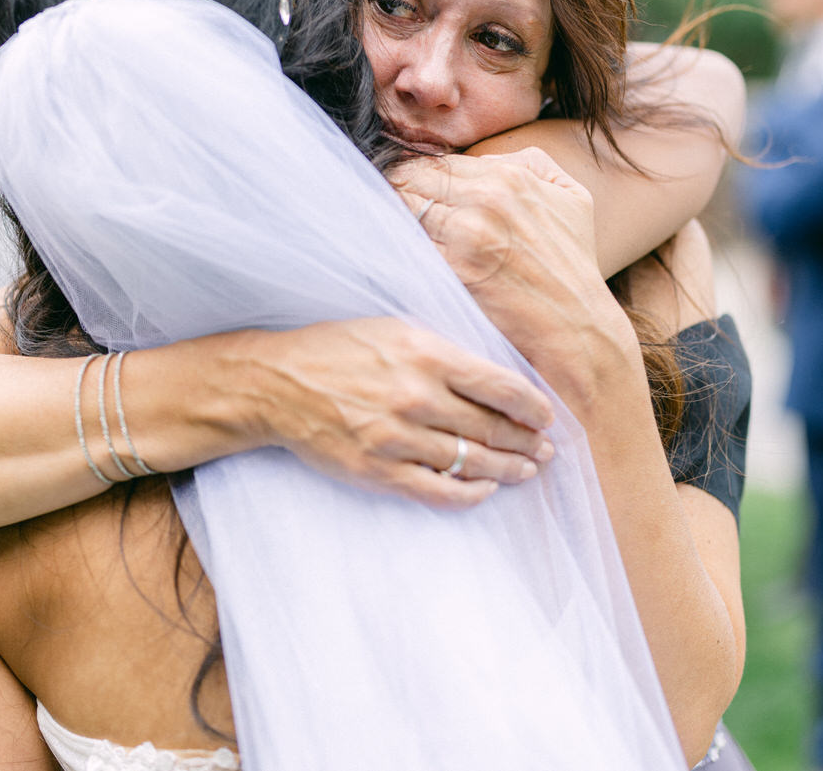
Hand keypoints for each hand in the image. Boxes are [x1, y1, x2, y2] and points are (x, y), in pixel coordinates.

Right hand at [233, 318, 555, 509]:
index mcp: (425, 353)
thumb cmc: (336, 350)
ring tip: (527, 471)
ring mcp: (397, 437)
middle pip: (492, 427)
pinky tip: (484, 491)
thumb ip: (443, 352)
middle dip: (527, 441)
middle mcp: (417, 396)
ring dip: (508, 469)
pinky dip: (468, 494)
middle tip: (546, 450)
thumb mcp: (394, 330)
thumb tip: (492, 379)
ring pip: (471, 461)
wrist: (276, 384)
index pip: (500, 385)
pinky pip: (437, 490)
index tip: (546, 416)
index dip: (532, 406)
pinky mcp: (378, 470)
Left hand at [389, 149, 629, 364]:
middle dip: (396, 194)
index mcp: (509, 177)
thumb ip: (530, 162)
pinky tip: (399, 256)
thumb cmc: (571, 265)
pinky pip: (409, 246)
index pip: (433, 162)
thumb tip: (482, 158)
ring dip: (393, 221)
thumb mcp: (572, 197)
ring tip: (389, 234)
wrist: (576, 326)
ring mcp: (468, 235)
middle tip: (388, 211)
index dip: (412, 176)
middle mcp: (486, 200)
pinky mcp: (454, 270)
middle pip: (411, 181)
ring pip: (404, 211)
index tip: (404, 191)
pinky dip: (399, 248)